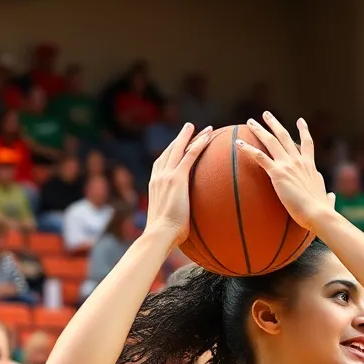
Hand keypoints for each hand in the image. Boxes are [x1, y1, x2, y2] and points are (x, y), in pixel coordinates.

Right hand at [144, 123, 212, 241]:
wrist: (159, 234)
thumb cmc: (165, 235)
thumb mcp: (170, 222)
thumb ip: (176, 215)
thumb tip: (185, 225)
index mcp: (155, 186)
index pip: (162, 163)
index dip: (171, 152)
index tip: (178, 145)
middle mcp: (158, 177)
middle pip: (170, 151)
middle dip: (179, 138)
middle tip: (188, 128)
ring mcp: (166, 176)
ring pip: (179, 149)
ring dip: (190, 136)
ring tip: (201, 128)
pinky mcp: (177, 179)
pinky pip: (190, 156)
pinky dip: (199, 144)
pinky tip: (208, 137)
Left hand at [239, 114, 332, 232]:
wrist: (318, 213)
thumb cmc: (322, 211)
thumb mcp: (327, 199)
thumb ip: (328, 196)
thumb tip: (331, 197)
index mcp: (310, 166)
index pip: (307, 144)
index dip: (303, 131)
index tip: (300, 120)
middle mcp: (299, 161)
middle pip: (285, 137)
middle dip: (274, 124)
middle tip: (266, 115)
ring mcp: (288, 165)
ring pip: (271, 141)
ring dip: (260, 130)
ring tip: (250, 122)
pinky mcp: (278, 173)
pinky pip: (259, 157)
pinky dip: (248, 148)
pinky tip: (238, 143)